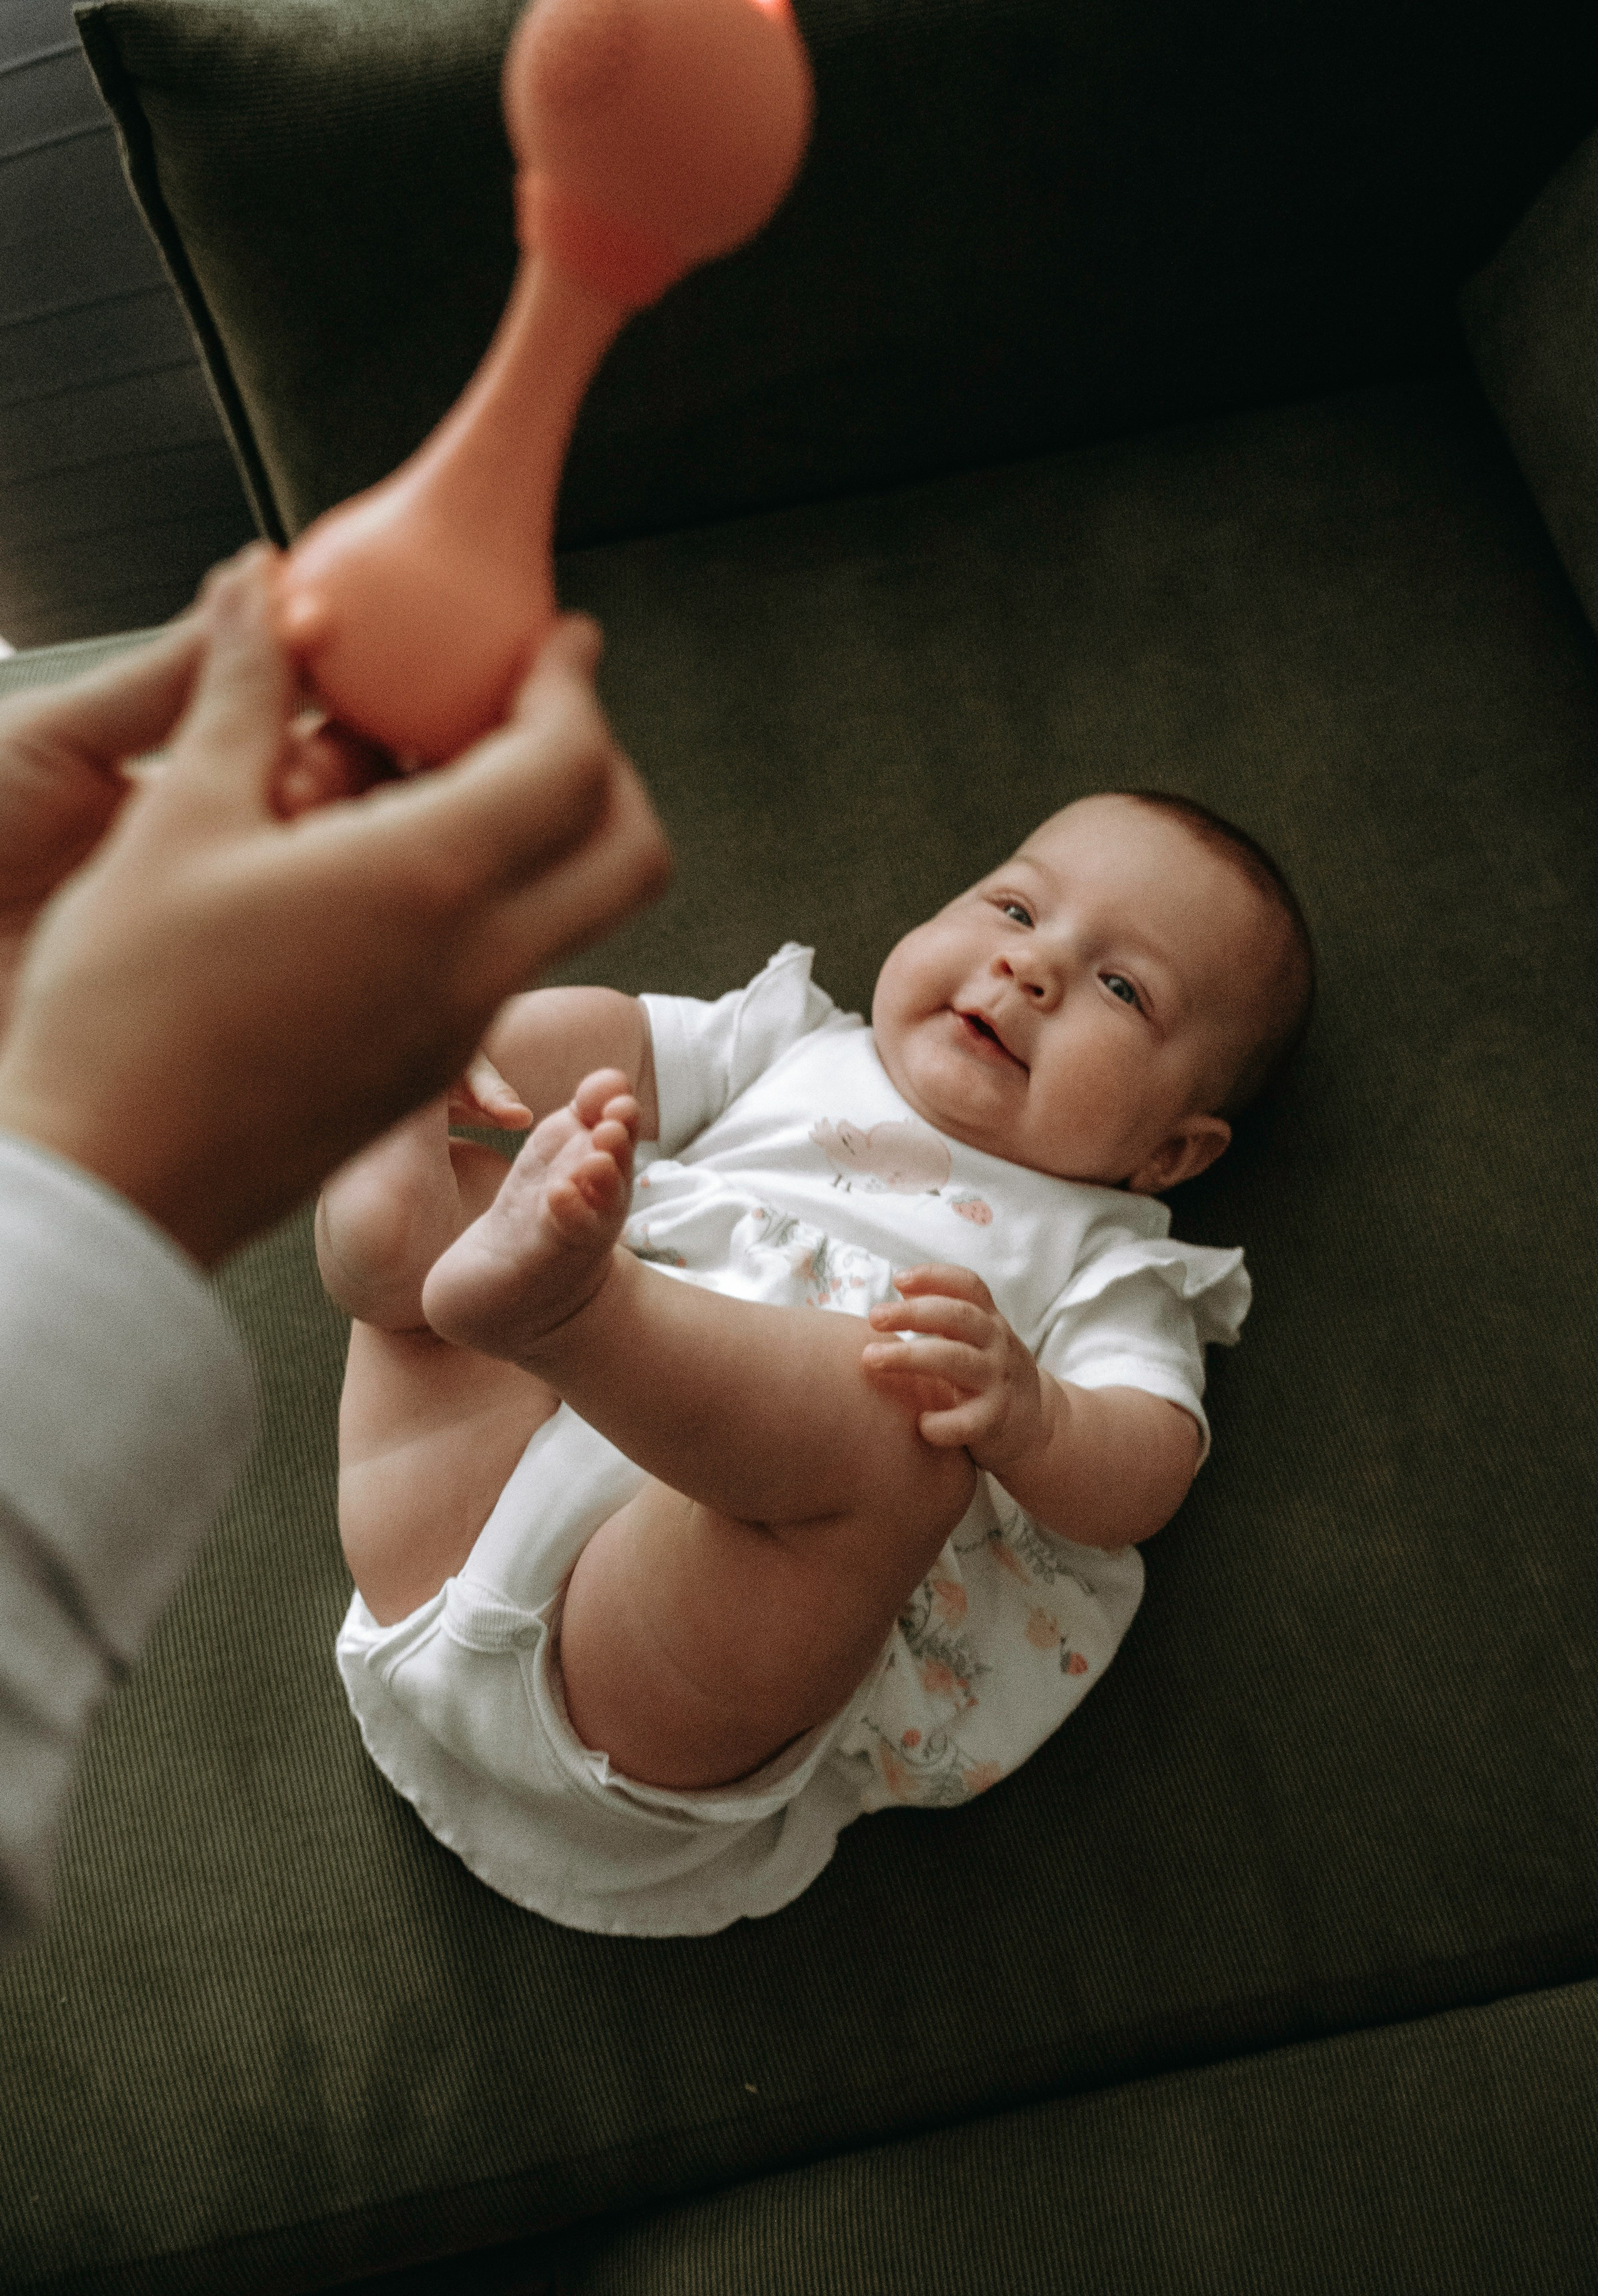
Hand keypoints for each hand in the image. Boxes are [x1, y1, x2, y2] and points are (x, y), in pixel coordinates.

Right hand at [0, 546, 669, 1263]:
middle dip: (603, 768)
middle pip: (629, 852)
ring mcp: (464, 1026)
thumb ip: (239, 686)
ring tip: (430, 779)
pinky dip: (491, 894)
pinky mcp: (431, 1063)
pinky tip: (386, 863)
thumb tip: (262, 583)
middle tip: (534, 714)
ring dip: (542, 833)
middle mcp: (476, 962)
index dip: (574, 685)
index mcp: (428, 884)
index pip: (571, 762)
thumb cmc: (126, 1013)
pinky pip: (505, 958)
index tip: (558, 640)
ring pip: (571, 909)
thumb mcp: (175, 820)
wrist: (116, 1186)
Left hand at [862, 1263, 1052, 1471]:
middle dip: (912, 1313)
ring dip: (909, 1356)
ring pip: (956, 1360)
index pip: (968, 1286)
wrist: (1036, 1426)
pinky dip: (940, 1423)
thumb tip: (903, 1287)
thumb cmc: (991, 1376)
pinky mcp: (995, 1421)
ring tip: (870, 1358)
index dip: (935, 1276)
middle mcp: (997, 1346)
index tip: (898, 1279)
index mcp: (990, 1322)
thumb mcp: (978, 1339)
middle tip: (874, 1317)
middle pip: (958, 1316)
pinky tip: (919, 1424)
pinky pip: (965, 1422)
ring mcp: (997, 1382)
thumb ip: (946, 1313)